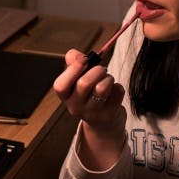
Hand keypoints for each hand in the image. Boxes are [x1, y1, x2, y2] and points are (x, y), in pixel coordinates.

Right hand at [53, 49, 126, 167]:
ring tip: (107, 79)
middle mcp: (75, 107)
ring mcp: (92, 113)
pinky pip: (117, 92)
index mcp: (65, 96)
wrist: (102, 123)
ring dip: (108, 78)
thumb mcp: (77, 80)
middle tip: (101, 69)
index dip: (72, 70)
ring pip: (102, 88)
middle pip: (84, 83)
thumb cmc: (89, 95)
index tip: (83, 60)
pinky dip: (117, 86)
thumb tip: (73, 54)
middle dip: (96, 70)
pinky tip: (113, 91)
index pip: (60, 86)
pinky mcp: (109, 115)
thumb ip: (73, 63)